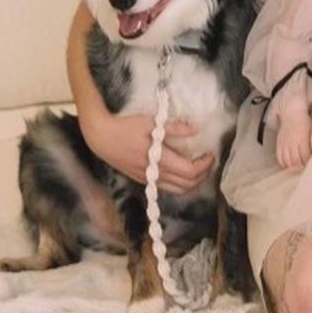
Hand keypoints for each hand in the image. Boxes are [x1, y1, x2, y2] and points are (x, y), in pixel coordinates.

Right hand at [80, 110, 209, 193]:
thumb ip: (174, 127)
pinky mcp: (142, 180)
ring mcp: (148, 179)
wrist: (101, 137)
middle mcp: (155, 174)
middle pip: (187, 185)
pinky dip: (180, 184)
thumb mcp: (151, 122)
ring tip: (199, 168)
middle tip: (208, 161)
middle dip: (202, 175)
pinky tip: (182, 172)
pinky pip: (166, 188)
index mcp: (159, 159)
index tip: (210, 154)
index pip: (189, 172)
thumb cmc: (126, 127)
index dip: (204, 165)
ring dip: (193, 182)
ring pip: (177, 190)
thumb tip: (195, 129)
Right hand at [273, 101, 311, 169]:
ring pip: (287, 161)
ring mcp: (285, 144)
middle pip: (296, 161)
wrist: (292, 112)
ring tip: (298, 169)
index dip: (309, 163)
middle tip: (307, 170)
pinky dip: (284, 164)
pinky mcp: (279, 144)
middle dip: (301, 167)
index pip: (305, 156)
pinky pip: (280, 158)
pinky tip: (289, 166)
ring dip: (293, 167)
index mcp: (302, 139)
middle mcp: (292, 142)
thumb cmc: (305, 121)